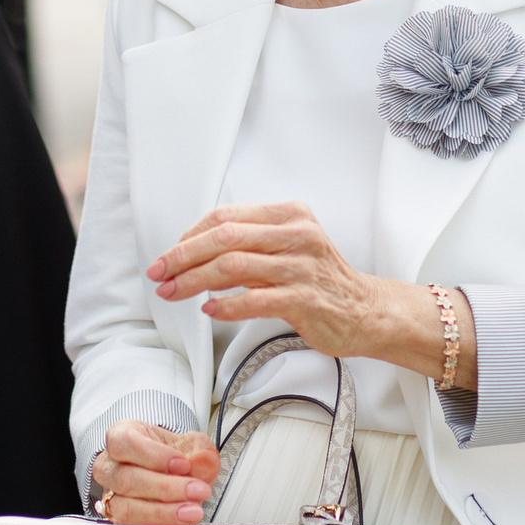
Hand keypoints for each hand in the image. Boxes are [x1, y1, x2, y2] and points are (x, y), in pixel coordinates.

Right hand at [91, 420, 221, 524]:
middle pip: (127, 479)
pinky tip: (181, 522)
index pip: (124, 443)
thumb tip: (204, 461)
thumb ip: (199, 451)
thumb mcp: (189, 443)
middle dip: (166, 488)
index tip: (182, 464)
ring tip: (192, 511)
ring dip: (163, 512)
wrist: (166, 469)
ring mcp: (111, 495)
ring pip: (127, 507)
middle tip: (196, 490)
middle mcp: (110, 466)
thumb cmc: (168, 453)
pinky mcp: (120, 520)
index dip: (153, 455)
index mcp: (120, 437)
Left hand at [148, 202, 404, 351]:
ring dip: (194, 281)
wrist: (365, 310)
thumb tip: (195, 248)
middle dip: (183, 256)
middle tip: (159, 273)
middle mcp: (297, 235)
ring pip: (234, 267)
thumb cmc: (320, 279)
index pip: (226, 217)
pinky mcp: (306, 299)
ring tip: (174, 292)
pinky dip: (227, 305)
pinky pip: (256, 300)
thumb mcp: (290, 244)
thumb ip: (252, 240)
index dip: (190, 235)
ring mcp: (302, 267)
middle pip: (225, 238)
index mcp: (290, 214)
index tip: (169, 255)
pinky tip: (210, 310)